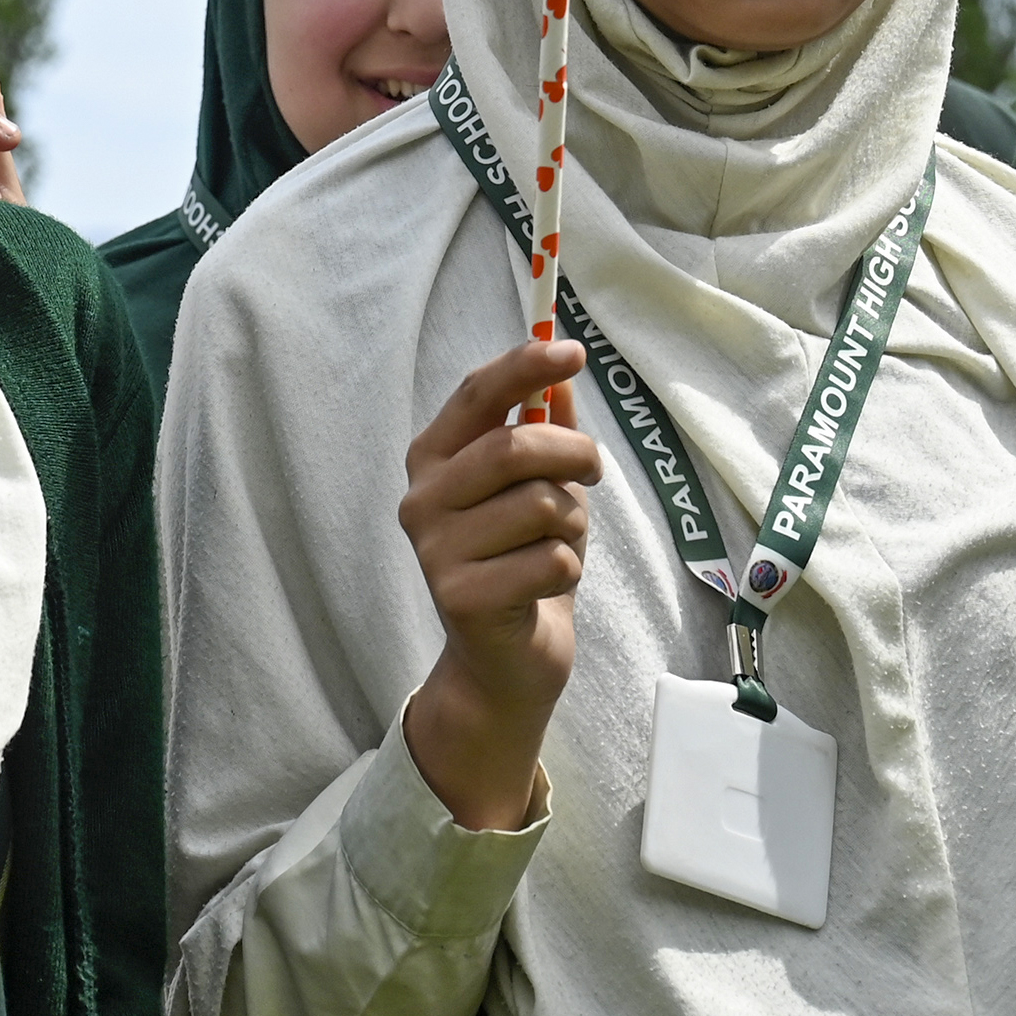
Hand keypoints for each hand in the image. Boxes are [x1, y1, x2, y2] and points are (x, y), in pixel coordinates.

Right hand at [395, 335, 597, 832]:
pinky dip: (569, 569)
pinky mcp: (460, 596)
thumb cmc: (521, 561)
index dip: (524, 367)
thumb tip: (563, 375)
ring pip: (542, 505)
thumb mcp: (538, 487)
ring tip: (561, 544)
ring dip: (574, 522)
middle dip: (572, 454)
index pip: (475, 395)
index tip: (574, 352)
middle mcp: (422, 500)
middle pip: (514, 448)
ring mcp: (435, 550)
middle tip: (594, 471)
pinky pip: (550, 559)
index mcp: (433, 459)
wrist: (503, 662)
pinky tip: (546, 586)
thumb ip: (544, 430)